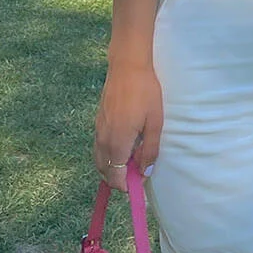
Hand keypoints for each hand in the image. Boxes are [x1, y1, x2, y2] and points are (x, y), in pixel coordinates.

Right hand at [93, 64, 162, 191]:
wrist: (127, 65)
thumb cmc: (145, 92)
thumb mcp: (154, 122)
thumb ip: (150, 150)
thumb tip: (145, 172)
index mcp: (117, 143)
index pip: (115, 177)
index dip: (126, 186)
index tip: (139, 183)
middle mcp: (103, 140)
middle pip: (105, 172)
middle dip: (119, 177)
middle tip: (138, 169)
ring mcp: (98, 130)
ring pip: (100, 160)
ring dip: (113, 166)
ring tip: (133, 157)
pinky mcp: (98, 121)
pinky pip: (99, 147)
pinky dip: (109, 154)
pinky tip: (125, 143)